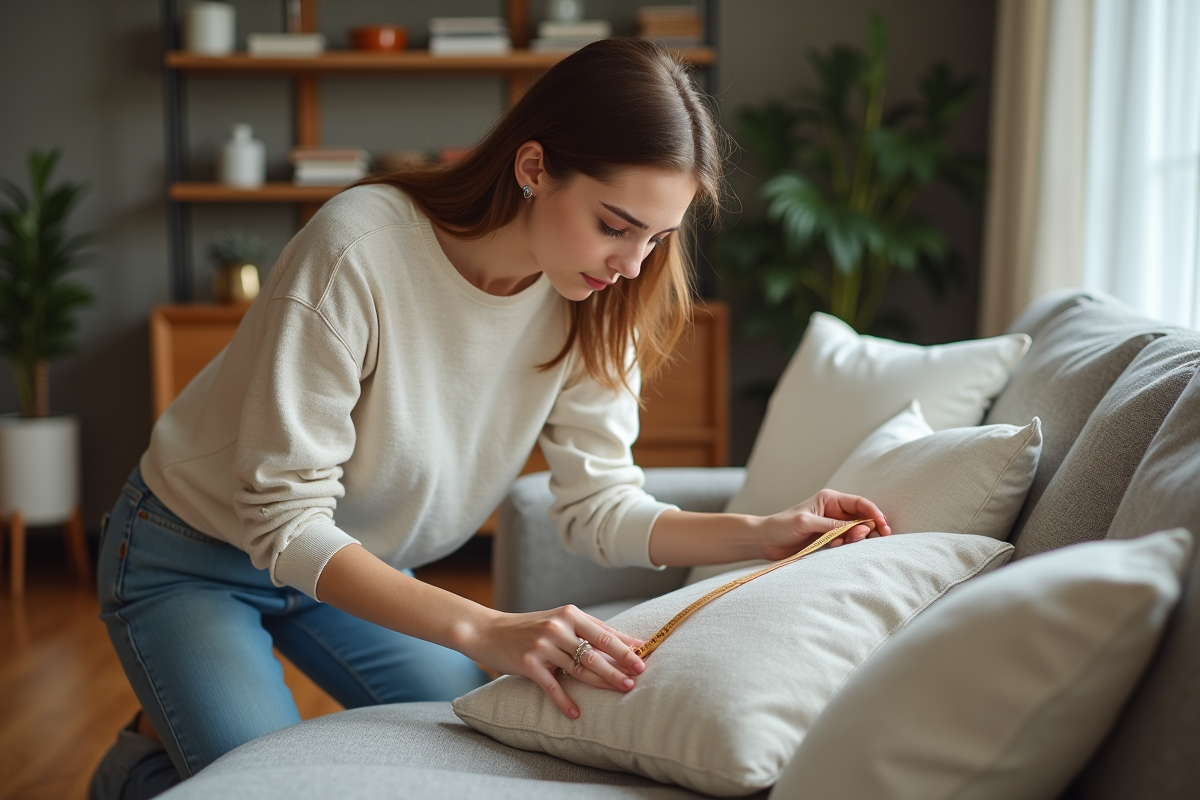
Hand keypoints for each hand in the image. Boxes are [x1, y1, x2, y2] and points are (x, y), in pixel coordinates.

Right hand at [469, 605, 645, 719]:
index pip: (604, 633)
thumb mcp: (558, 622)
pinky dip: (565, 701)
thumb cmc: (529, 628)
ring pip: (579, 668)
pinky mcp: (529, 663)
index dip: (626, 646)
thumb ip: (587, 630)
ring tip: (622, 690)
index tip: (645, 657)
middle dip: (620, 665)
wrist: (488, 631)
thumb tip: (624, 643)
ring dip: (602, 682)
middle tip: (638, 677)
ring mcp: (543, 646)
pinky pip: (552, 686)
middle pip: (596, 650)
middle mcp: (558, 628)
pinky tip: (576, 713)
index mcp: (569, 615)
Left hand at [757, 489, 890, 561]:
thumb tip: (858, 528)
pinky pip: (845, 543)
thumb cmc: (781, 526)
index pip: (859, 504)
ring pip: (855, 533)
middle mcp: (833, 512)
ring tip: (847, 543)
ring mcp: (831, 527)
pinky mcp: (828, 541)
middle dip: (870, 528)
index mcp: (830, 499)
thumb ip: (831, 525)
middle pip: (862, 518)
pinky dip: (846, 547)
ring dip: (856, 539)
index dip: (874, 513)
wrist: (764, 541)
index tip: (883, 525)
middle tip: (872, 538)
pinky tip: (836, 547)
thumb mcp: (806, 522)